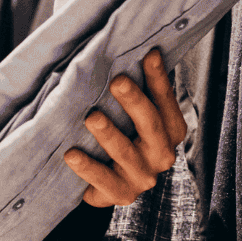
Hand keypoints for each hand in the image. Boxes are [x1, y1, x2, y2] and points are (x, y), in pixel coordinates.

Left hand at [63, 48, 187, 205]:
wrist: (109, 181)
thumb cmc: (122, 133)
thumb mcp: (130, 112)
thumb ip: (132, 87)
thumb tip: (118, 45)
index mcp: (170, 131)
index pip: (166, 101)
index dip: (158, 79)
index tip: (149, 55)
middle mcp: (161, 154)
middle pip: (151, 125)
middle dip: (134, 102)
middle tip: (118, 82)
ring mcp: (142, 177)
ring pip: (126, 153)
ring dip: (109, 135)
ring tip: (92, 118)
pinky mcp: (120, 194)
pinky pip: (103, 181)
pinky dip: (87, 168)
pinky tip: (71, 153)